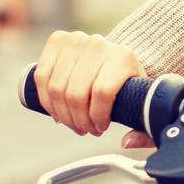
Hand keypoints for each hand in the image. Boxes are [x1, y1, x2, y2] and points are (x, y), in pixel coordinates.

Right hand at [32, 29, 149, 142]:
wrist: (115, 56)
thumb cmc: (128, 84)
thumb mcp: (140, 101)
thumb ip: (142, 128)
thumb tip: (126, 142)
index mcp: (123, 57)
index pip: (103, 93)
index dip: (97, 117)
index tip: (101, 128)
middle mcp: (99, 45)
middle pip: (76, 93)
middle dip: (78, 121)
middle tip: (85, 129)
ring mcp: (76, 41)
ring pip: (57, 88)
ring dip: (62, 114)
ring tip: (73, 123)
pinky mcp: (57, 41)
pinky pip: (42, 77)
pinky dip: (46, 100)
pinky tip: (57, 112)